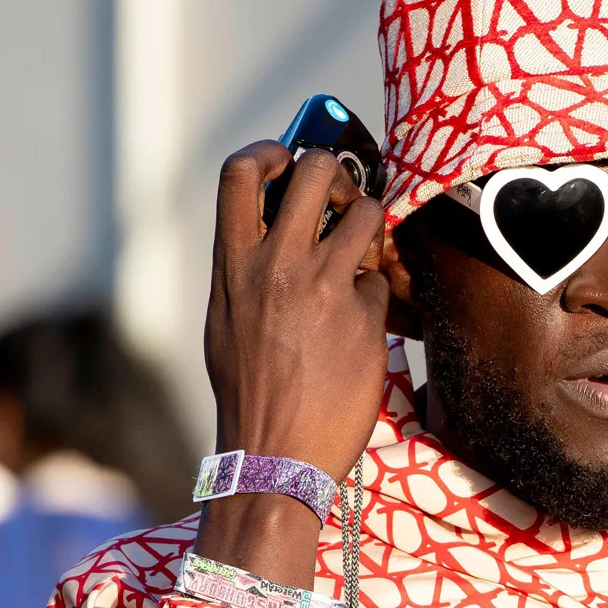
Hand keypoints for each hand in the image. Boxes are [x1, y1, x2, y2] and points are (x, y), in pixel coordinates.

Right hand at [195, 142, 389, 588]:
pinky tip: (360, 322)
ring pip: (367, 212)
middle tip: (340, 196)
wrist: (275, 457)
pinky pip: (381, 279)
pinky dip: (376, 293)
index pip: (240, 172)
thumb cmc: (248, 391)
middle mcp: (278, 266)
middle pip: (316, 168)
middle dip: (337, 170)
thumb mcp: (226, 319)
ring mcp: (325, 288)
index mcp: (233, 265)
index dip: (270, 150)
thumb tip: (273, 226)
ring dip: (370, 224)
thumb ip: (247, 266)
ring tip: (361, 252)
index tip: (287, 158)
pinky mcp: (366, 317)